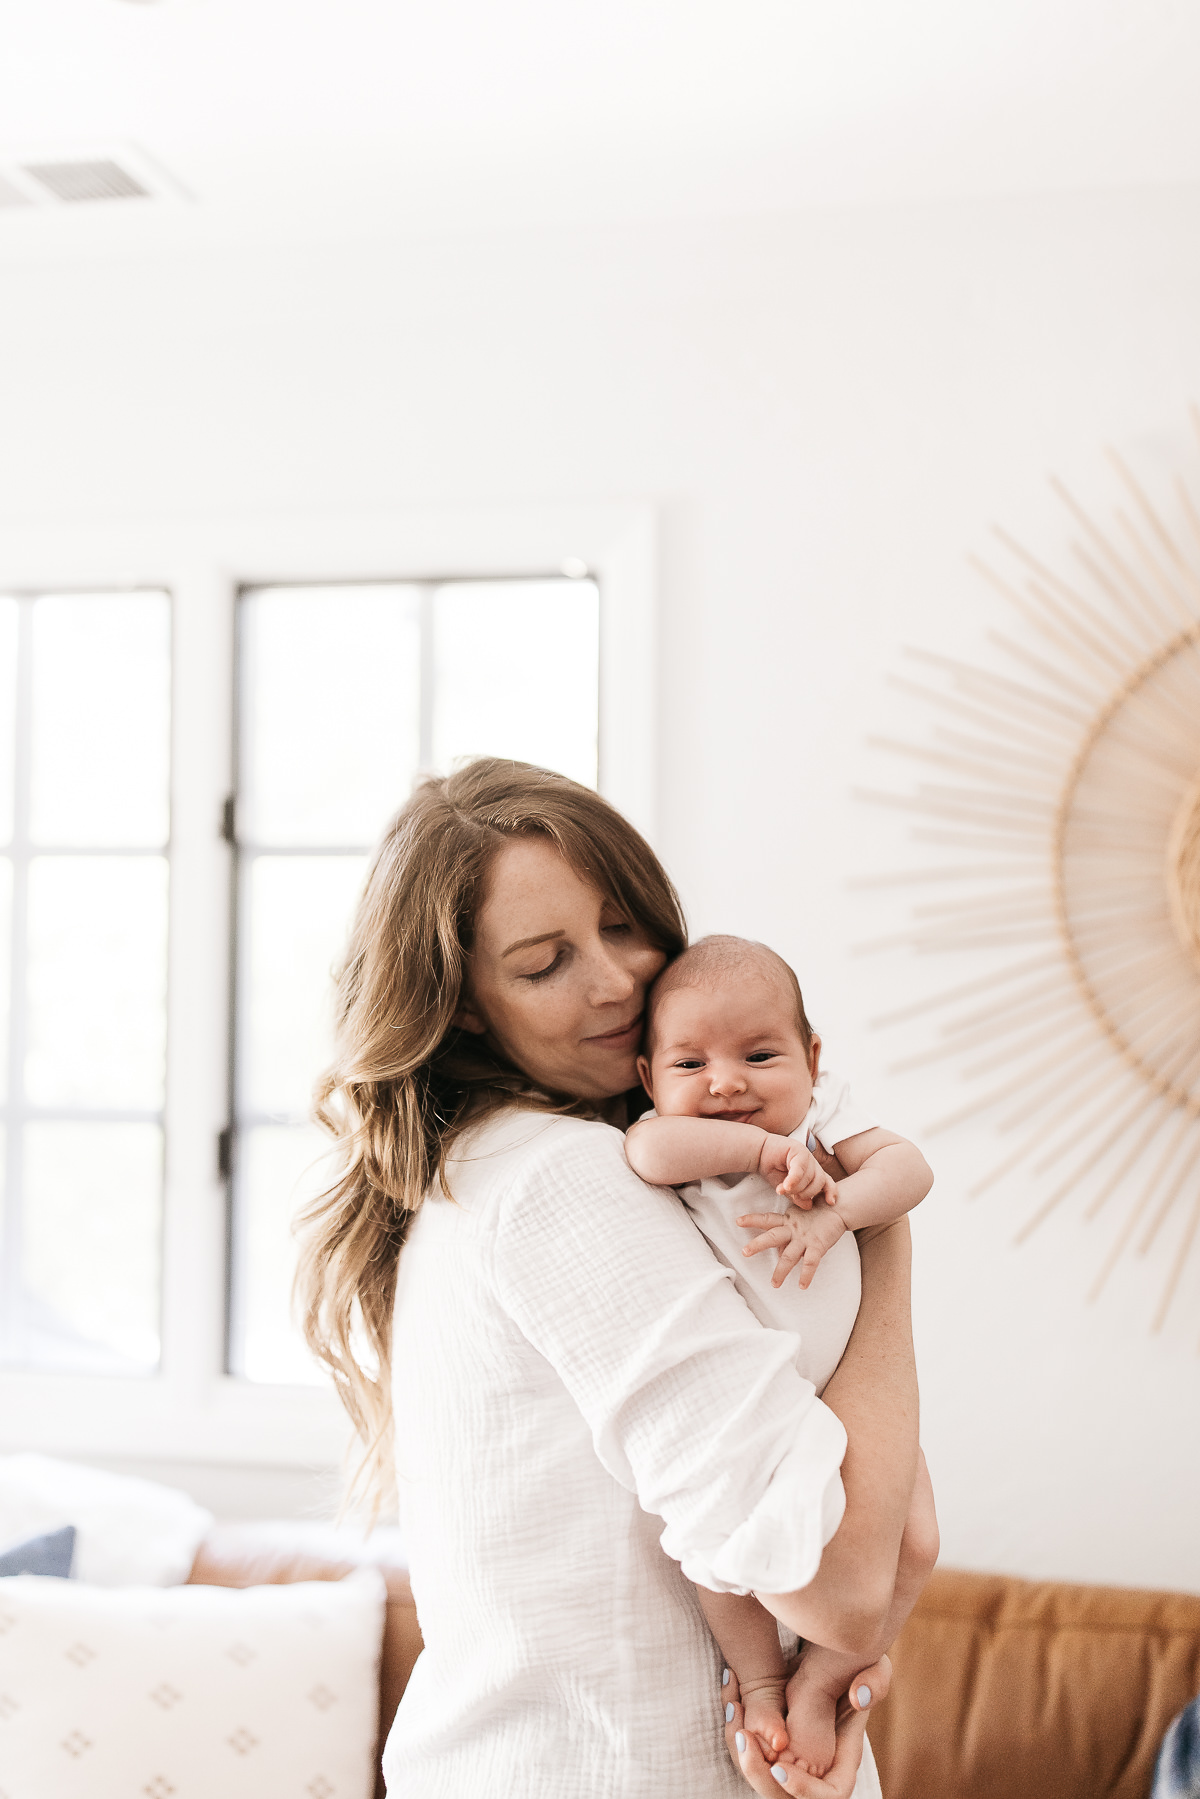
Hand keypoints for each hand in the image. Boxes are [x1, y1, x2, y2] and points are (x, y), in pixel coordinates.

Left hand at [722, 1659, 884, 1793]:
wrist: (822, 1655)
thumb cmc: (854, 1665)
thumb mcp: (872, 1667)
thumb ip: (874, 1682)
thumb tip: (858, 1698)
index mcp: (843, 1760)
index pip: (830, 1797)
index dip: (804, 1791)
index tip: (779, 1768)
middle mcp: (816, 1768)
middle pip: (784, 1796)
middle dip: (758, 1774)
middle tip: (744, 1739)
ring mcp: (792, 1759)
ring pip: (761, 1777)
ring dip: (741, 1753)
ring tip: (734, 1708)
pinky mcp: (771, 1746)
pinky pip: (749, 1755)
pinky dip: (735, 1733)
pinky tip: (732, 1699)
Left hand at [736, 1200, 847, 1288]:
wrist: (839, 1208)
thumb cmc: (817, 1213)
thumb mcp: (798, 1220)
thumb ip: (787, 1234)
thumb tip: (778, 1252)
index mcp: (787, 1220)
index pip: (767, 1219)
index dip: (752, 1219)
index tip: (738, 1221)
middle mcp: (793, 1228)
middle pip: (772, 1236)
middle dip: (758, 1244)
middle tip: (744, 1252)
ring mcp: (805, 1237)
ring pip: (789, 1255)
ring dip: (781, 1271)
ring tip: (774, 1285)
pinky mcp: (818, 1245)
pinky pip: (811, 1262)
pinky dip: (806, 1275)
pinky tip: (802, 1286)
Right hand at [757, 1136, 837, 1209]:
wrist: (759, 1152)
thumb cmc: (773, 1169)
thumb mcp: (786, 1187)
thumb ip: (797, 1196)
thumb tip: (808, 1206)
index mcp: (813, 1171)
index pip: (827, 1182)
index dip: (830, 1191)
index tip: (830, 1202)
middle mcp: (812, 1162)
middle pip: (819, 1181)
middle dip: (807, 1193)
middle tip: (793, 1196)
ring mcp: (806, 1154)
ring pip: (810, 1176)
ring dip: (797, 1187)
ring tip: (783, 1190)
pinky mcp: (797, 1149)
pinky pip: (799, 1168)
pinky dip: (793, 1180)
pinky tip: (785, 1186)